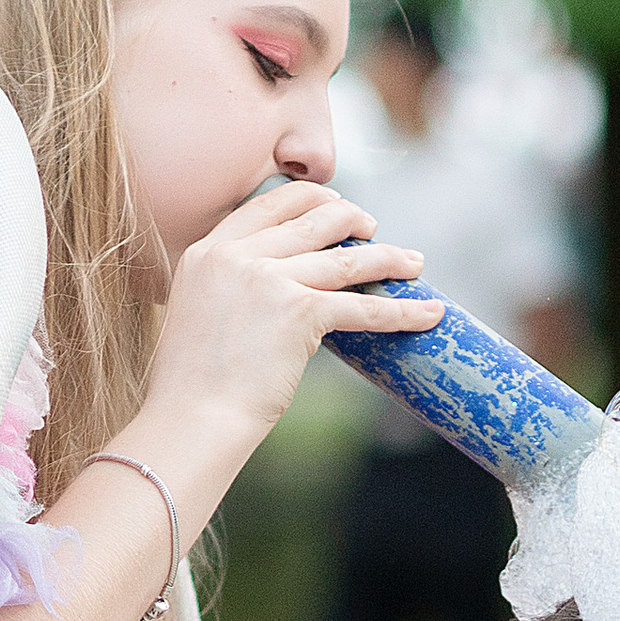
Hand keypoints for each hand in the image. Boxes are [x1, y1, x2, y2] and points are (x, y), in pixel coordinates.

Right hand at [141, 181, 442, 446]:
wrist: (190, 419)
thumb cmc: (191, 387)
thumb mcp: (197, 315)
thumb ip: (227, 289)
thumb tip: (267, 295)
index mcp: (208, 251)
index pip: (269, 205)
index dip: (310, 201)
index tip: (334, 206)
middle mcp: (237, 256)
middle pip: (312, 220)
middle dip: (352, 219)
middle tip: (375, 229)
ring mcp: (268, 279)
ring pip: (345, 259)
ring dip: (388, 258)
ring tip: (414, 262)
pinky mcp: (298, 312)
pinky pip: (362, 306)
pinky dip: (401, 311)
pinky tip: (429, 314)